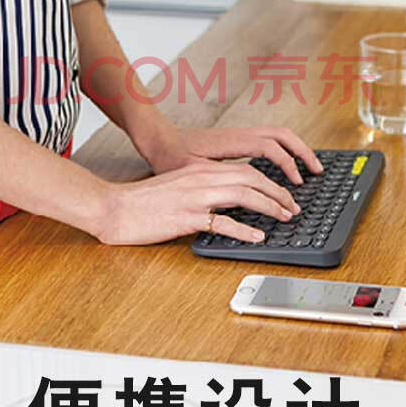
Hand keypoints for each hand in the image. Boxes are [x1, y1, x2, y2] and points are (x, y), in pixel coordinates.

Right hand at [96, 162, 301, 245]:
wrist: (113, 207)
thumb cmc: (142, 201)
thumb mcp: (178, 186)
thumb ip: (203, 189)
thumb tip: (230, 201)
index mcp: (200, 171)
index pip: (246, 170)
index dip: (270, 183)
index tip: (284, 196)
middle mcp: (201, 179)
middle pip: (252, 178)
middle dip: (278, 193)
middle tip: (293, 207)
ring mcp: (194, 197)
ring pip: (243, 195)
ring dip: (269, 206)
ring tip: (284, 218)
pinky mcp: (185, 217)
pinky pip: (222, 222)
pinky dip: (244, 230)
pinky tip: (257, 236)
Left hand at [140, 125, 323, 184]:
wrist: (157, 139)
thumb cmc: (169, 156)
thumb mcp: (189, 170)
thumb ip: (214, 178)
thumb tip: (239, 190)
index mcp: (231, 141)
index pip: (269, 147)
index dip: (286, 164)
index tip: (295, 183)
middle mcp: (239, 134)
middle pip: (282, 134)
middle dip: (303, 151)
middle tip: (317, 171)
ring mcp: (240, 134)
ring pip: (278, 134)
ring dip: (297, 148)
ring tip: (309, 168)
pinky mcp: (238, 139)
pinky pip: (269, 139)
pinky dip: (285, 149)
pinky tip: (287, 165)